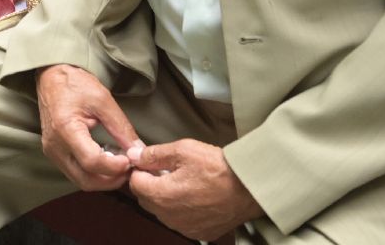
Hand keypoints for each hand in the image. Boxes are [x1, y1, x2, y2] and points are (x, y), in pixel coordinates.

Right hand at [36, 63, 141, 191]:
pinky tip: (106, 162)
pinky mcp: (54, 153)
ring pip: (80, 181)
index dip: (115, 167)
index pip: (92, 162)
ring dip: (103, 180)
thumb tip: (139, 151)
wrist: (51, 77)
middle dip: (111, 180)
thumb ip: (121, 128)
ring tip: (120, 166)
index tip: (130, 160)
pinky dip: (94, 174)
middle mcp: (55, 146)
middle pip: (85, 180)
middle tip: (129, 169)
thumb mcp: (103, 100)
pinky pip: (75, 173)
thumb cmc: (74, 84)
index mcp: (65, 128)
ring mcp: (52, 152)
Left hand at [127, 139, 262, 240]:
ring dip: (164, 198)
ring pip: (161, 212)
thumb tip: (134, 155)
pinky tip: (194, 197)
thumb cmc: (219, 168)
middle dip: (150, 184)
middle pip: (146, 199)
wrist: (250, 188)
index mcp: (162, 195)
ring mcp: (185, 227)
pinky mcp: (199, 233)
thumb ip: (154, 154)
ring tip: (183, 183)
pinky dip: (180, 210)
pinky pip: (179, 222)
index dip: (140, 170)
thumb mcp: (184, 150)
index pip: (134, 183)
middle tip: (167, 171)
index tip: (151, 163)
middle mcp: (170, 216)